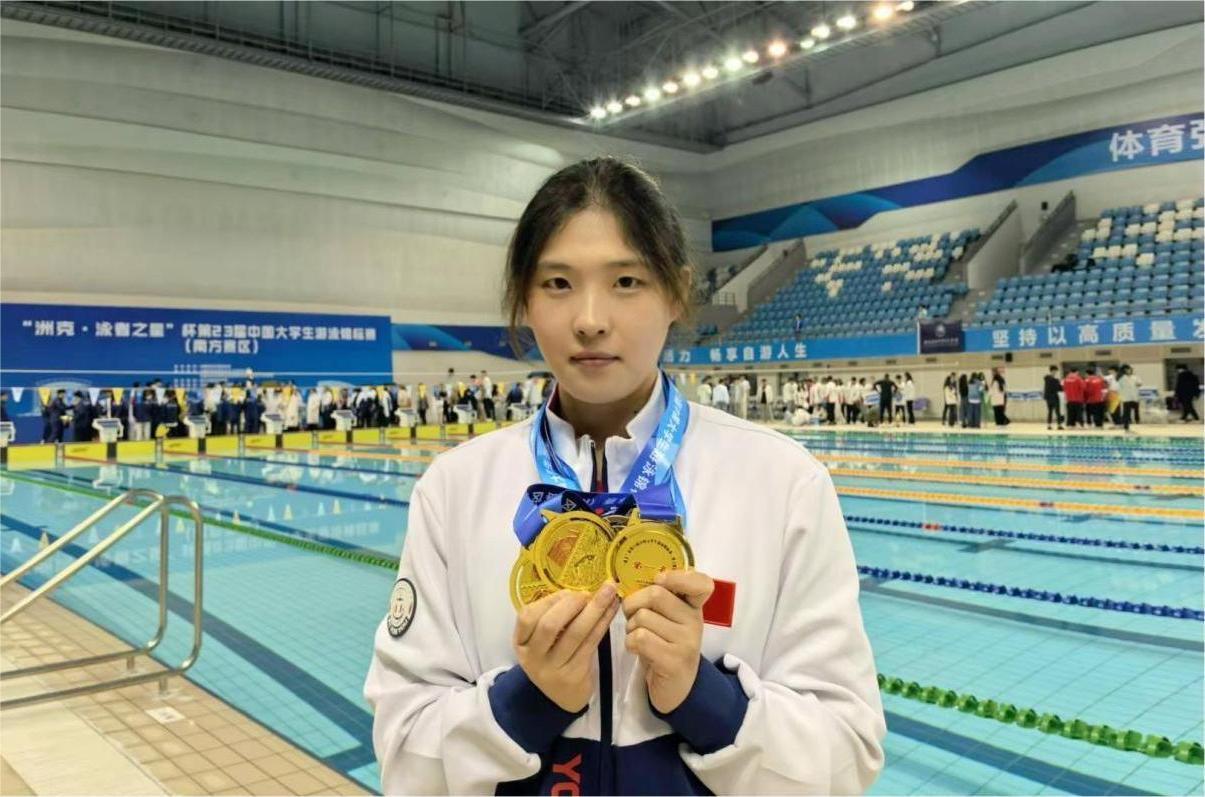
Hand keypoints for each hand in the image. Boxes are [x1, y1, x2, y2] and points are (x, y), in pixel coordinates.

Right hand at [513, 584, 619, 712]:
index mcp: (521, 643)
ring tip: (610, 590)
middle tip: (588, 593)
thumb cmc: (554, 659)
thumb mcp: (542, 642)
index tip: (569, 592)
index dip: (549, 601)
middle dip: (571, 603)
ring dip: (595, 608)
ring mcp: (553, 668)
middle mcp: (533, 657)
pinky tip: (612, 609)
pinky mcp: (574, 674)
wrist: (563, 698)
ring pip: (575, 633)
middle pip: (550, 625)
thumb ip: (551, 618)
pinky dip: (603, 622)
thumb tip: (577, 591)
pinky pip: (591, 643)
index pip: (526, 617)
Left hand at [622, 570, 714, 713]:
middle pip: (656, 594)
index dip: (678, 576)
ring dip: (630, 628)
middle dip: (633, 604)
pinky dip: (630, 643)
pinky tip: (637, 650)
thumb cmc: (664, 646)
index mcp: (693, 607)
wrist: (675, 687)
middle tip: (634, 618)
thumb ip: (659, 599)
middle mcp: (694, 621)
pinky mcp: (674, 660)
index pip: (701, 583)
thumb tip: (629, 583)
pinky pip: (639, 638)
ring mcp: (686, 641)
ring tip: (638, 638)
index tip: (660, 580)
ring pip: (642, 617)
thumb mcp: (667, 619)